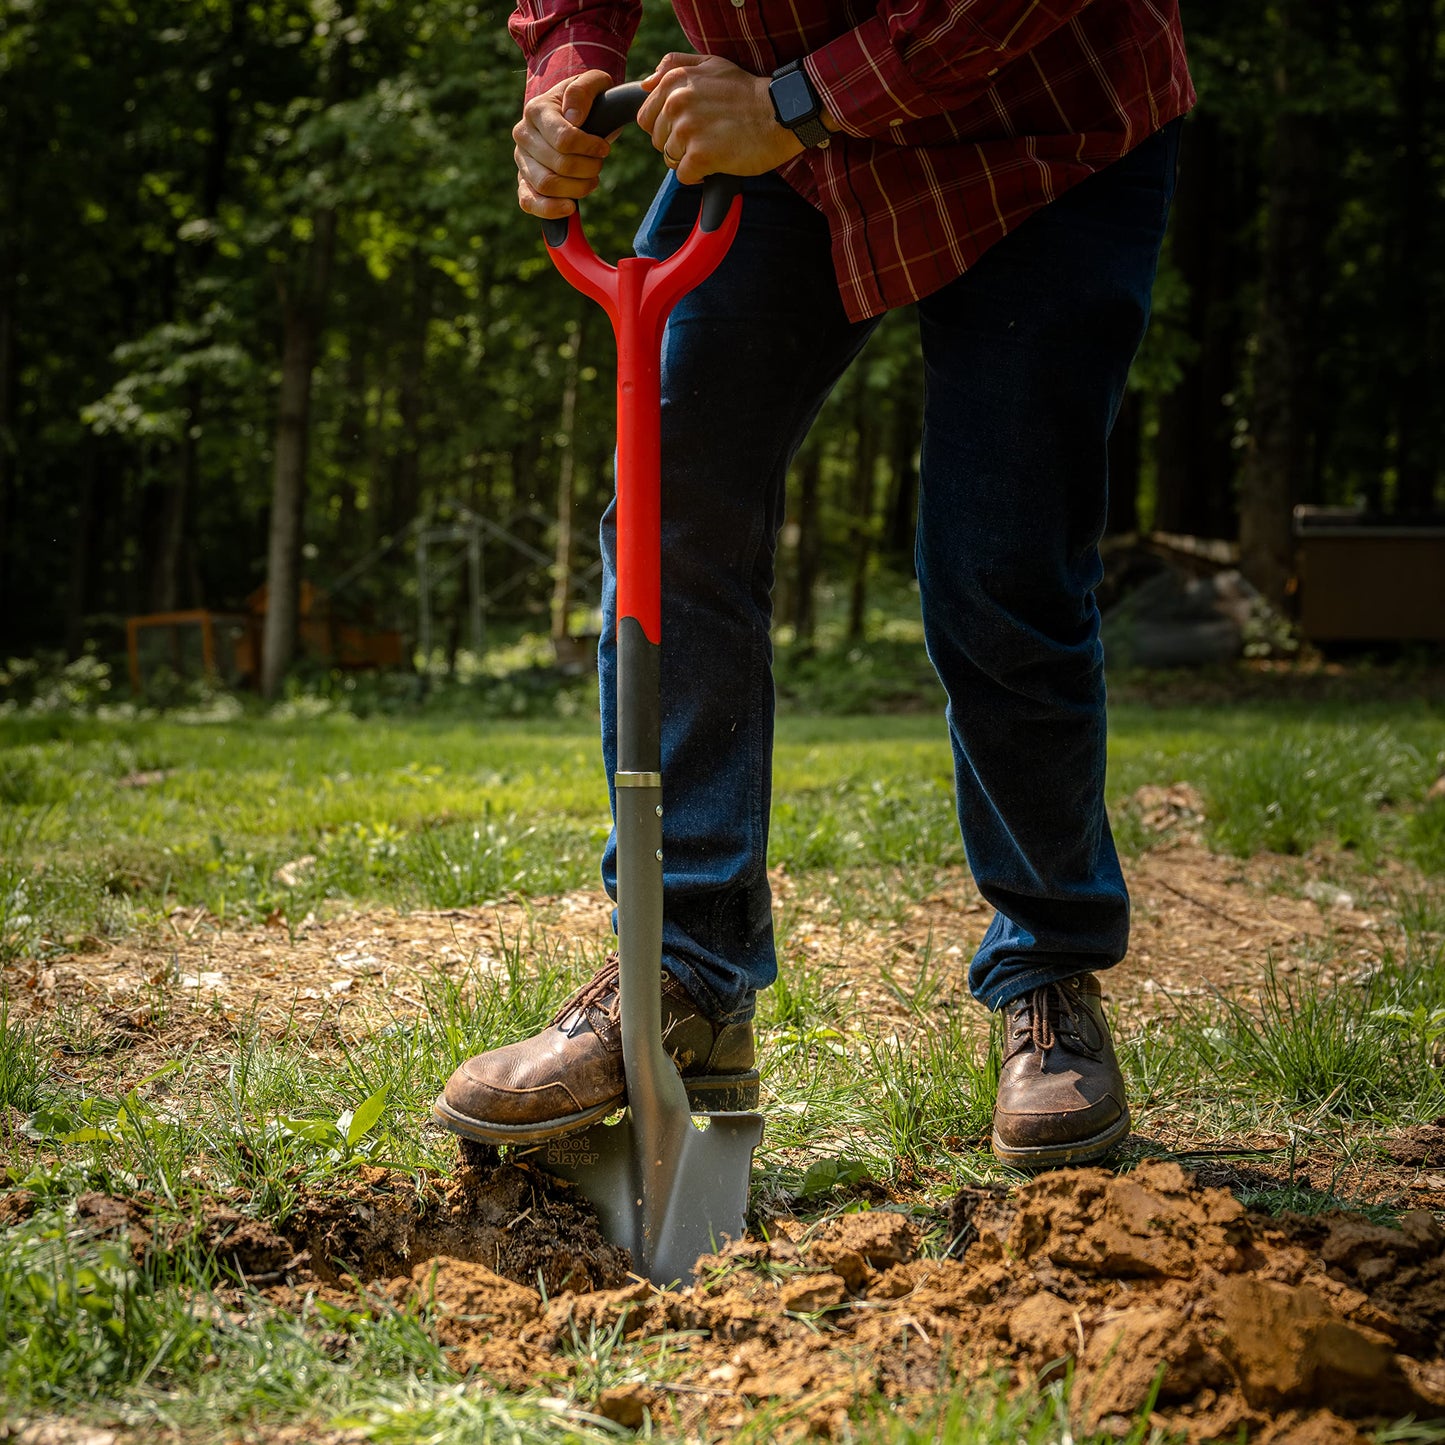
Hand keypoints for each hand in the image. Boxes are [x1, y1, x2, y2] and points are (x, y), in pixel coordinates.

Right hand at [512, 69, 616, 218]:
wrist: (571, 115)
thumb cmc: (586, 101)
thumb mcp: (592, 84)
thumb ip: (583, 91)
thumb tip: (574, 118)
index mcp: (536, 110)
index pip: (564, 140)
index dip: (590, 148)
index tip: (604, 148)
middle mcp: (523, 135)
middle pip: (559, 165)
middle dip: (588, 169)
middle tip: (599, 164)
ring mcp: (521, 160)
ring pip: (547, 185)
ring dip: (577, 188)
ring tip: (591, 180)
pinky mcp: (524, 181)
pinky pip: (529, 202)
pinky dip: (550, 209)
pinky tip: (570, 207)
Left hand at [638, 53, 803, 184]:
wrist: (780, 112)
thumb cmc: (747, 91)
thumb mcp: (711, 64)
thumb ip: (674, 66)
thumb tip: (646, 83)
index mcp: (674, 81)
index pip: (646, 118)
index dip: (666, 128)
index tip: (690, 127)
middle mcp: (676, 103)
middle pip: (658, 141)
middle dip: (678, 144)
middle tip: (706, 137)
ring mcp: (687, 130)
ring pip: (670, 159)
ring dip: (690, 160)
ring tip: (714, 147)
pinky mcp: (699, 155)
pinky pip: (684, 176)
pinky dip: (699, 175)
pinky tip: (716, 163)